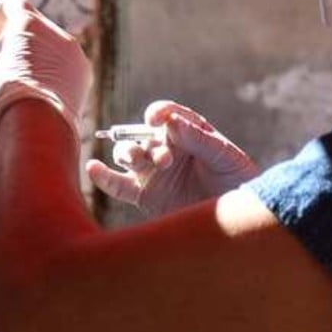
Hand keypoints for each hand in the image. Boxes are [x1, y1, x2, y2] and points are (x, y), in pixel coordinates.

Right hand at [0, 0, 91, 139]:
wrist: (40, 124)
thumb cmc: (9, 98)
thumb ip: (1, 57)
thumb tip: (7, 63)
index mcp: (27, 24)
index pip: (11, 3)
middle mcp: (55, 32)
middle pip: (34, 26)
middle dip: (19, 41)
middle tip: (7, 62)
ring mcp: (74, 51)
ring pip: (52, 46)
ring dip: (38, 57)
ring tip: (26, 84)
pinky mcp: (84, 71)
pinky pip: (66, 64)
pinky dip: (54, 73)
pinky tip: (42, 95)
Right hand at [87, 100, 259, 215]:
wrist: (237, 219)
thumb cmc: (237, 181)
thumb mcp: (224, 156)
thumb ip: (198, 138)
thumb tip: (170, 122)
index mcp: (187, 132)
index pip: (166, 114)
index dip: (158, 112)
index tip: (156, 118)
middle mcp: (166, 148)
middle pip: (142, 135)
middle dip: (147, 143)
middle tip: (165, 161)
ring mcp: (153, 171)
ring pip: (127, 155)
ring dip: (128, 154)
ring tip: (141, 163)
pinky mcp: (144, 195)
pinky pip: (117, 184)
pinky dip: (103, 177)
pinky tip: (94, 168)